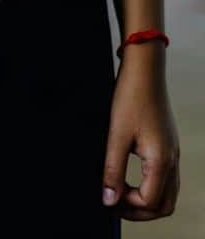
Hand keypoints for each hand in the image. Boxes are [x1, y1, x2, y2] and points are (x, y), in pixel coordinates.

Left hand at [102, 48, 179, 220]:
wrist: (145, 70)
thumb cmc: (132, 96)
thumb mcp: (116, 134)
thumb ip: (112, 170)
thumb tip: (109, 199)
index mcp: (161, 161)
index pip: (149, 202)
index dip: (127, 205)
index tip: (108, 196)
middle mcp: (172, 160)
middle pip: (164, 205)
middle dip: (140, 212)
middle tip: (115, 204)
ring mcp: (172, 153)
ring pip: (168, 193)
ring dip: (146, 201)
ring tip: (121, 193)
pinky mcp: (168, 145)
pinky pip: (167, 178)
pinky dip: (151, 187)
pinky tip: (132, 178)